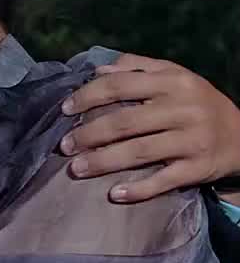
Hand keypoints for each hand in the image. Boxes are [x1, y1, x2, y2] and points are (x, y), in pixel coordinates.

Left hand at [60, 55, 239, 201]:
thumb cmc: (197, 104)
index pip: (121, 85)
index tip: (65, 110)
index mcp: (173, 81)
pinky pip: (163, 180)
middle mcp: (183, 108)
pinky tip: (114, 194)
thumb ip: (138, 69)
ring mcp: (192, 139)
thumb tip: (99, 70)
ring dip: (103, 162)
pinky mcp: (198, 167)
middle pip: (126, 121)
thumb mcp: (175, 77)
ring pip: (140, 152)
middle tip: (64, 146)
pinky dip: (138, 189)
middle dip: (89, 134)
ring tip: (76, 169)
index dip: (89, 97)